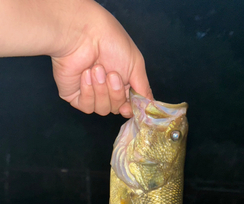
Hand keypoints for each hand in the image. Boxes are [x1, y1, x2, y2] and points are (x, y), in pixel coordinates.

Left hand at [51, 1, 152, 116]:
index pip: (128, 106)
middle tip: (112, 74)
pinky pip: (87, 106)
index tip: (127, 107)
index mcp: (122, 83)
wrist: (83, 34)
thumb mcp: (136, 65)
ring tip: (97, 69)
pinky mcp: (75, 96)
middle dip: (115, 93)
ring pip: (102, 109)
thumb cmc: (111, 42)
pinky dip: (88, 92)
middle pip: (116, 108)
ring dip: (101, 90)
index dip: (128, 109)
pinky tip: (85, 74)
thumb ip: (143, 88)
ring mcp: (90, 94)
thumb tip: (149, 106)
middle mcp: (106, 90)